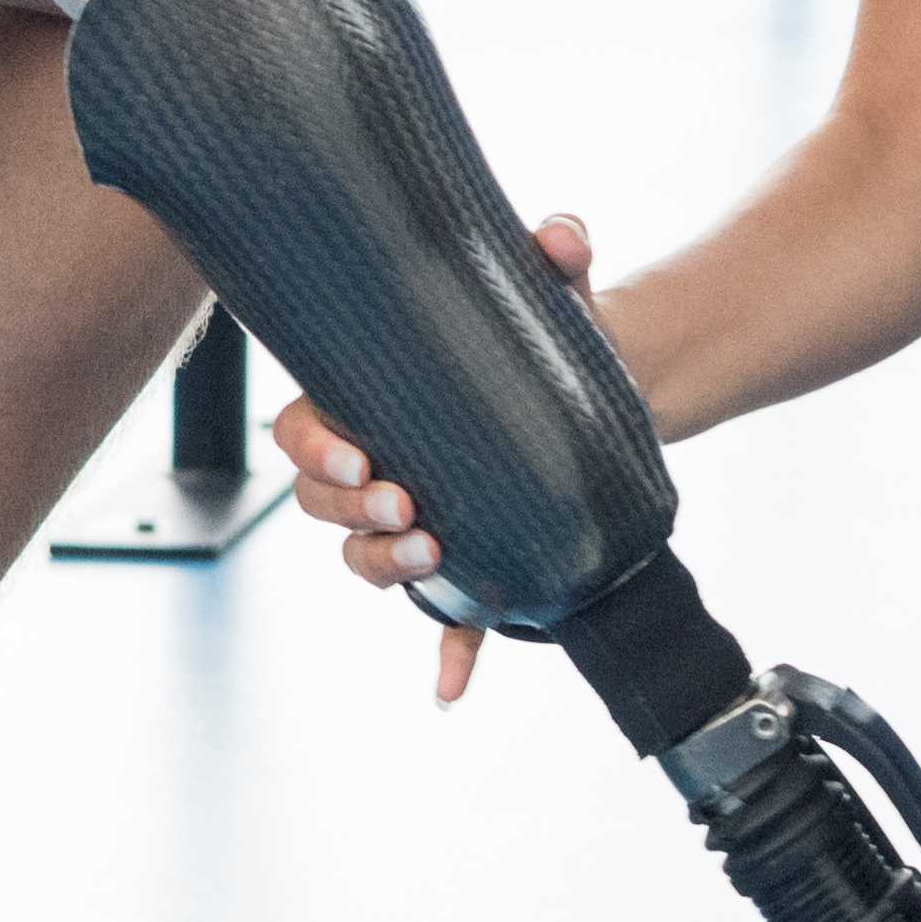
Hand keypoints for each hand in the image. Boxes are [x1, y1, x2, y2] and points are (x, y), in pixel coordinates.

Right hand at [269, 213, 593, 708]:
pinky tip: (452, 687)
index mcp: (371, 397)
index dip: (316, 444)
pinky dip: (448, 655)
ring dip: (386, 565)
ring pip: (365, 557)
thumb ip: (554, 252)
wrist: (614, 386)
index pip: (306, 425)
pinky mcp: (470, 562)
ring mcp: (419, 517)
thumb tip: (563, 235)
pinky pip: (445, 622)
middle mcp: (381, 463)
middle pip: (323, 500)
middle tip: (407, 504)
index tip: (360, 452)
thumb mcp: (552, 287)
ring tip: (435, 552)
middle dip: (353, 510)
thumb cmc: (549, 329)